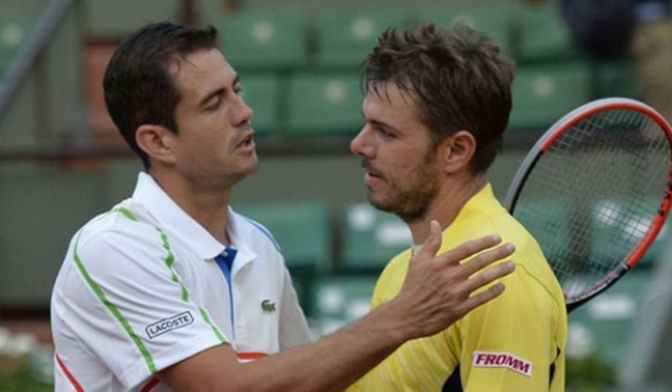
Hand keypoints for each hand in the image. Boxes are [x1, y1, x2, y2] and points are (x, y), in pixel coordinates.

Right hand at [392, 220, 514, 338]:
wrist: (406, 315)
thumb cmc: (412, 286)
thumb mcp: (417, 261)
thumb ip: (430, 242)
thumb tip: (435, 223)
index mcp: (440, 263)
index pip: (467, 248)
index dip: (484, 242)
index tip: (497, 238)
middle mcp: (450, 276)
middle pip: (480, 261)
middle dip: (498, 253)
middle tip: (512, 247)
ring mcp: (456, 293)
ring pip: (484, 279)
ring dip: (500, 271)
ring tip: (512, 265)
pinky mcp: (459, 309)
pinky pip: (480, 299)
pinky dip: (493, 292)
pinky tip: (502, 286)